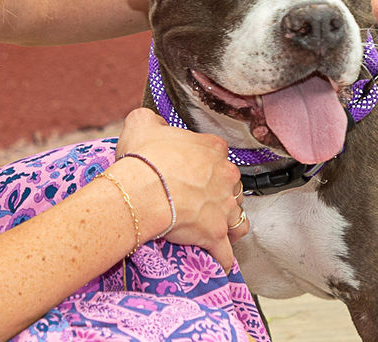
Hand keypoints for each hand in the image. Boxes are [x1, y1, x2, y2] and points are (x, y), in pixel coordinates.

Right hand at [114, 108, 246, 269]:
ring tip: (212, 225)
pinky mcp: (216, 234)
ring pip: (237, 217)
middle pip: (231, 184)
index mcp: (212, 147)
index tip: (190, 168)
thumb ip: (153, 120)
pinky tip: (213, 257)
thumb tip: (155, 123)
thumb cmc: (142, 159)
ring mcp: (225, 206)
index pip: (217, 152)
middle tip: (196, 197)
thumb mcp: (141, 123)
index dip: (203, 161)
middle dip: (218, 191)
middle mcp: (226, 175)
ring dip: (227, 221)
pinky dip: (221, 256)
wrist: (140, 190)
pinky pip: (226, 251)